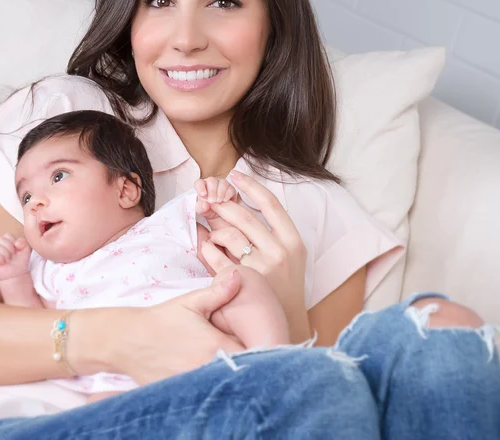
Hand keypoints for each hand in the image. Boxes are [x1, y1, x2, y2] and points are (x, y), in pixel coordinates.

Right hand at [0, 233, 31, 280]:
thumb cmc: (20, 261)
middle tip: (12, 256)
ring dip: (6, 254)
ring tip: (8, 260)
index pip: (6, 235)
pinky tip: (3, 263)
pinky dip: (1, 259)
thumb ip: (24, 242)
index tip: (17, 249)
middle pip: (1, 239)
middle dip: (10, 248)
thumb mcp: (26, 249)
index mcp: (4, 242)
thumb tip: (16, 243)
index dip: (13, 242)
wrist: (18, 274)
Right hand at [82, 270, 245, 384]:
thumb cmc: (162, 319)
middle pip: (240, 372)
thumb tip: (239, 275)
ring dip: (231, 376)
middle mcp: (206, 368)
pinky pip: (206, 393)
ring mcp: (194, 383)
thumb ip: (218, 292)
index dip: (261, 351)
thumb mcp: (191, 302)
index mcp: (214, 345)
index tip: (262, 343)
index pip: (252, 354)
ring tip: (234, 365)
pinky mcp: (182, 392)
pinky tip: (214, 376)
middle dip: (249, 365)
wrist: (127, 340)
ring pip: (223, 383)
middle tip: (255, 357)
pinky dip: (213, 386)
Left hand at [194, 177, 237, 222]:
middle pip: (211, 180)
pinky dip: (228, 194)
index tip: (203, 194)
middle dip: (212, 191)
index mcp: (202, 187)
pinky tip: (225, 200)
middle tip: (212, 201)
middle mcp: (212, 183)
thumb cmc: (209, 210)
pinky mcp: (231, 189)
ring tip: (219, 202)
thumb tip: (204, 204)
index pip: (199, 183)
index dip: (200, 187)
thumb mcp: (203, 211)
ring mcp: (222, 185)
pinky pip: (231, 188)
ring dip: (220, 192)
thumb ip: (201, 208)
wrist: (220, 215)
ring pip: (222, 182)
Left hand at [198, 171, 309, 338]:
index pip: (271, 203)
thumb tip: (239, 201)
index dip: (251, 186)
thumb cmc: (283, 284)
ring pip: (229, 235)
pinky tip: (205, 245)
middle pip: (244, 216)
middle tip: (209, 200)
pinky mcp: (243, 282)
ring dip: (215, 229)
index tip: (235, 175)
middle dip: (222, 205)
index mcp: (293, 240)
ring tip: (211, 230)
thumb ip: (269, 231)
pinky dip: (207, 248)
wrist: (284, 323)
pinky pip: (217, 257)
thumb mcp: (289, 254)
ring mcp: (262, 268)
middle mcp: (280, 251)